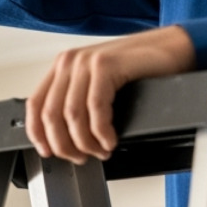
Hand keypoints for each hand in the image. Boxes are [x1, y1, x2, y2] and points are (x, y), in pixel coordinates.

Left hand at [25, 26, 195, 163]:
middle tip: (82, 157)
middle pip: (51, 114)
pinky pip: (96, 108)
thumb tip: (64, 139)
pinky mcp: (106, 64)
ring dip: (85, 142)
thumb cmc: (138, 69)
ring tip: (100, 151)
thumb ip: (78, 101)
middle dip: (65, 145)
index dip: (38, 134)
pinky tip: (110, 140)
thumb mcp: (99, 85)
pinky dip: (102, 132)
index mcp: (64, 66)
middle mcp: (70, 61)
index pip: (35, 104)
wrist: (170, 49)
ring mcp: (87, 61)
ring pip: (72, 115)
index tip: (48, 152)